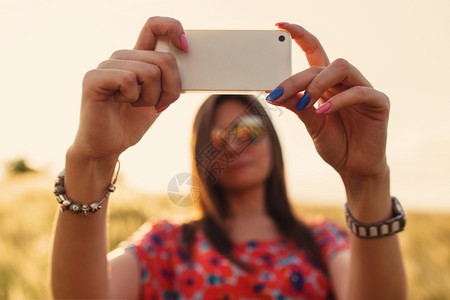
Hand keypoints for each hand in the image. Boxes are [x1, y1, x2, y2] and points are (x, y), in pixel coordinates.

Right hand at [72, 17, 186, 160]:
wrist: (108, 146)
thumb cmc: (131, 122)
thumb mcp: (159, 99)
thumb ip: (170, 80)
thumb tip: (186, 60)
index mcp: (137, 58)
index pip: (154, 26)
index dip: (172, 28)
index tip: (184, 47)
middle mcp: (121, 57)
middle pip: (164, 59)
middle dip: (171, 88)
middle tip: (159, 104)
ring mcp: (106, 66)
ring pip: (149, 71)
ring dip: (151, 97)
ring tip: (136, 105)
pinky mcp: (93, 78)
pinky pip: (129, 80)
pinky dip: (133, 98)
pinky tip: (121, 103)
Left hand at [266, 23, 389, 179]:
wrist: (353, 168)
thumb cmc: (334, 143)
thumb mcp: (310, 123)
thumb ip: (297, 106)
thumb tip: (275, 91)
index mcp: (327, 84)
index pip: (314, 51)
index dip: (300, 36)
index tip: (280, 25)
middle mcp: (345, 82)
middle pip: (320, 65)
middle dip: (296, 79)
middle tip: (278, 94)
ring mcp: (363, 89)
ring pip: (341, 67)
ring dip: (318, 83)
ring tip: (305, 102)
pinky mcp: (378, 102)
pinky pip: (360, 91)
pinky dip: (338, 100)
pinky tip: (323, 111)